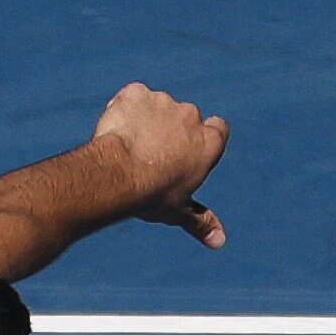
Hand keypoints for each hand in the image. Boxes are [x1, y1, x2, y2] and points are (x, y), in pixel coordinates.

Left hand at [88, 81, 227, 248]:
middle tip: (150, 154)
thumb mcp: (179, 211)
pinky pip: (132, 97)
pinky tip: (116, 129)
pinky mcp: (136, 93)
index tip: (186, 150)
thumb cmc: (152, 195)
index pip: (218, 128)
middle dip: (170, 130)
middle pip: (185, 117)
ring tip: (128, 145)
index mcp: (209, 142)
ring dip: (145, 118)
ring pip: (156, 106)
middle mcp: (191, 115)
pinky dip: (125, 108)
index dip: (203, 137)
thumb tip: (219, 242)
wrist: (118, 173)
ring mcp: (163, 101)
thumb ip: (201, 222)